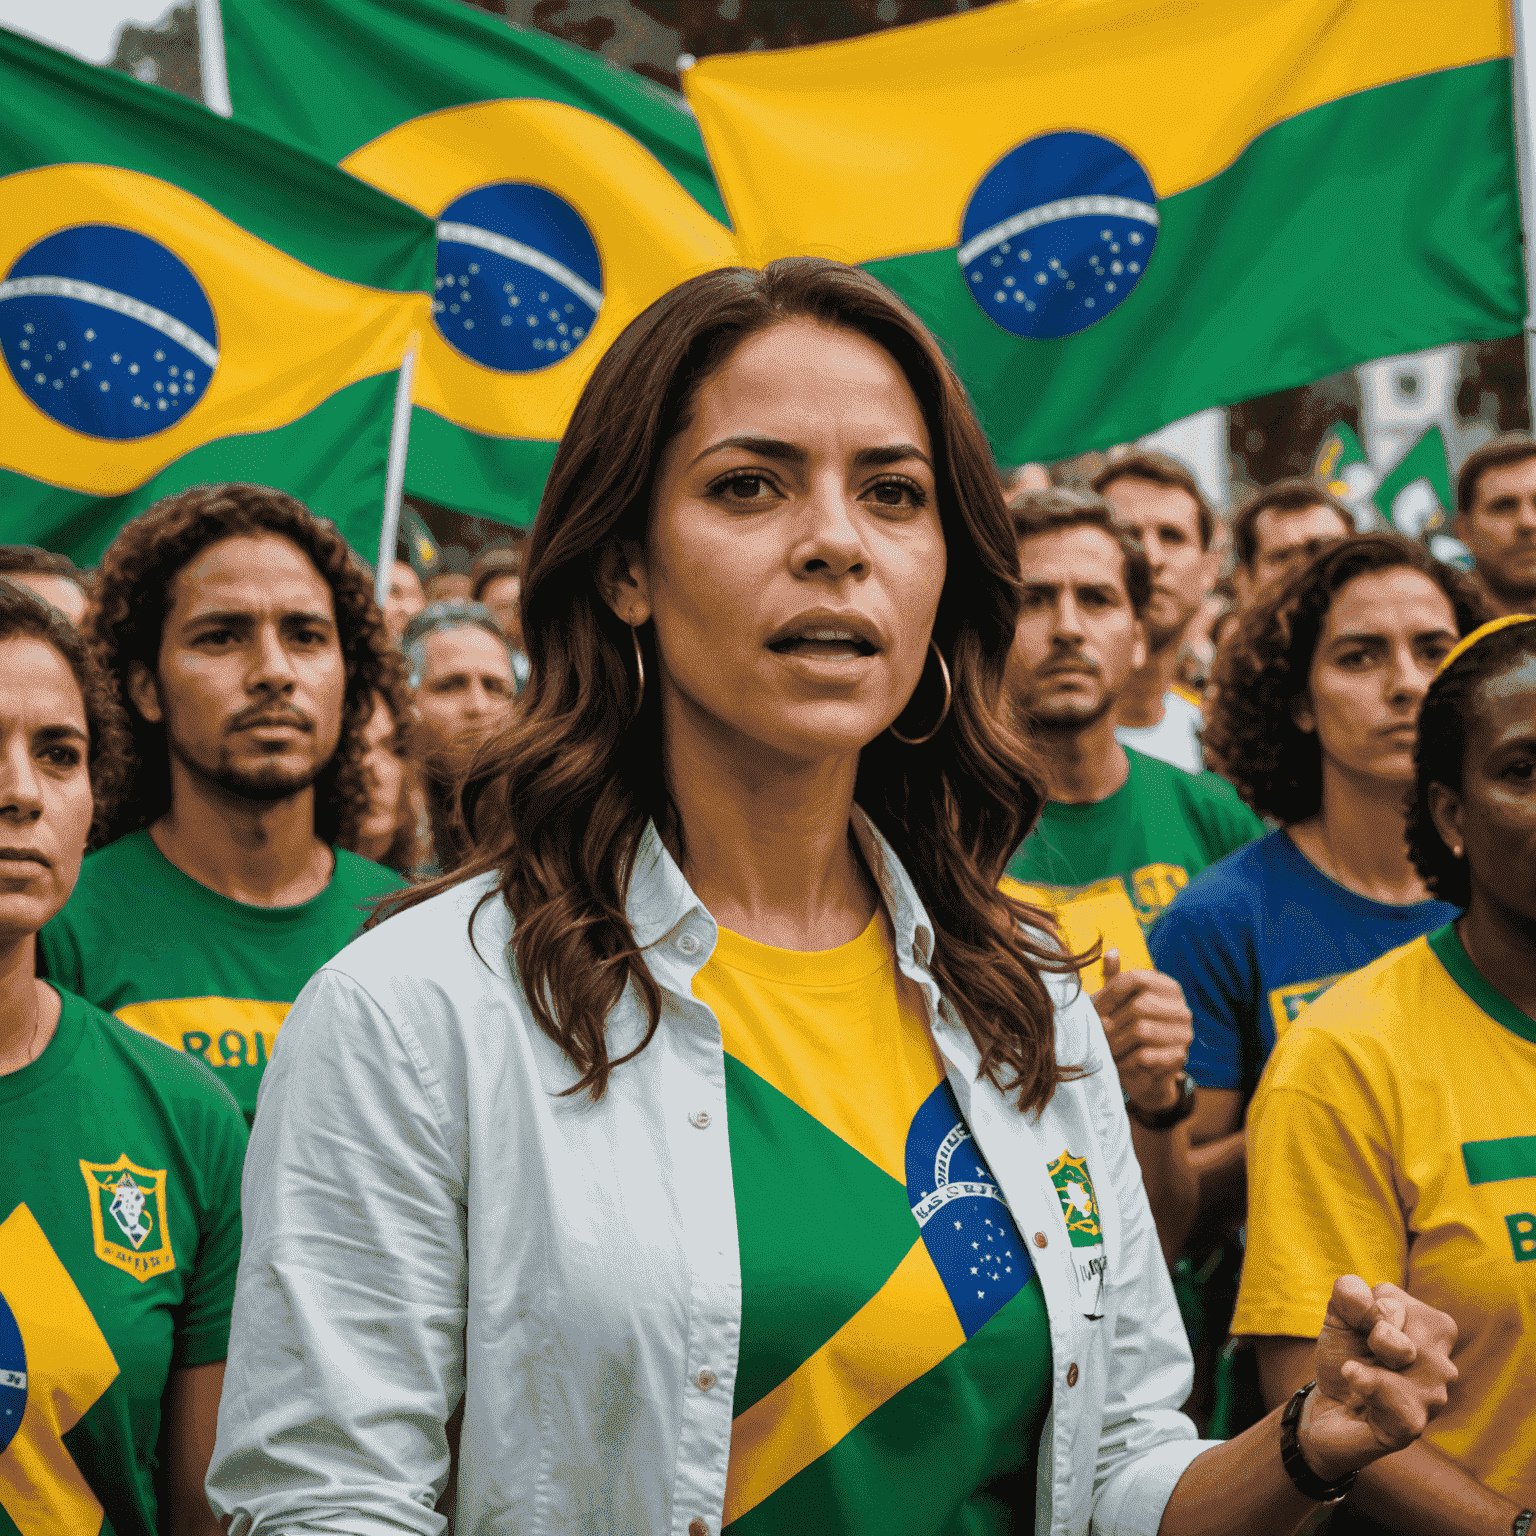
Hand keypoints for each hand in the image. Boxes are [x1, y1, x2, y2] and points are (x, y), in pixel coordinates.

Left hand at [1091, 951, 1191, 1113]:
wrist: (1144, 1071)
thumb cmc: (1127, 1028)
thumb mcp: (1120, 1001)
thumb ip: (1115, 978)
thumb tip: (1111, 951)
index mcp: (1168, 987)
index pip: (1135, 978)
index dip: (1110, 993)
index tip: (1093, 1008)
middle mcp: (1181, 1008)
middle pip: (1138, 1005)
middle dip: (1112, 1021)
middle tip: (1098, 1032)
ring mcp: (1183, 1033)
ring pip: (1141, 1030)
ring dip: (1117, 1042)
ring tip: (1106, 1047)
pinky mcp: (1179, 1057)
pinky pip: (1146, 1056)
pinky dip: (1126, 1060)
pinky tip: (1121, 1062)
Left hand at [1298, 1276, 1457, 1483]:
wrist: (1329, 1406)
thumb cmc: (1345, 1354)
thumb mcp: (1341, 1315)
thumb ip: (1350, 1293)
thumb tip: (1363, 1300)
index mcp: (1433, 1327)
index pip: (1389, 1299)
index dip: (1361, 1312)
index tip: (1361, 1331)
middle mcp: (1443, 1363)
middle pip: (1394, 1330)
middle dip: (1366, 1339)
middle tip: (1364, 1357)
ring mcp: (1433, 1396)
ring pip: (1398, 1359)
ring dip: (1362, 1366)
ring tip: (1359, 1378)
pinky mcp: (1414, 1423)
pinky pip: (1392, 1398)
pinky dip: (1366, 1388)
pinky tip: (1359, 1393)